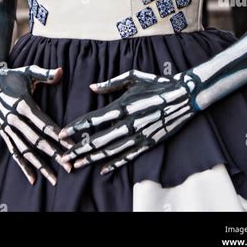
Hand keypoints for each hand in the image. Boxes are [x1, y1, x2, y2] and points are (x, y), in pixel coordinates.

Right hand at [0, 63, 72, 185]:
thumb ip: (45, 74)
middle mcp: (14, 119)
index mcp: (23, 104)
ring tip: (54, 179)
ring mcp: (8, 128)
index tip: (71, 146)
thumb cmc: (13, 75)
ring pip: (26, 150)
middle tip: (69, 168)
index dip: (58, 136)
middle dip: (54, 155)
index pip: (44, 124)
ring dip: (40, 165)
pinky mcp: (3, 133)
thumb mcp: (28, 72)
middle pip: (37, 141)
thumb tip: (61, 71)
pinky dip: (23, 165)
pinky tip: (33, 178)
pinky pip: (14, 151)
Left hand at [59, 69, 197, 173]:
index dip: (76, 128)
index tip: (62, 134)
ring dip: (91, 159)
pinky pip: (128, 156)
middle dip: (78, 149)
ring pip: (110, 151)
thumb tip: (91, 88)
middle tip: (63, 157)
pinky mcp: (148, 143)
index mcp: (123, 105)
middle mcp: (129, 123)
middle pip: (98, 140)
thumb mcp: (133, 76)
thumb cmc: (157, 83)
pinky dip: (114, 164)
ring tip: (77, 165)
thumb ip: (111, 84)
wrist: (184, 96)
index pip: (94, 119)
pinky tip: (102, 170)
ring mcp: (139, 136)